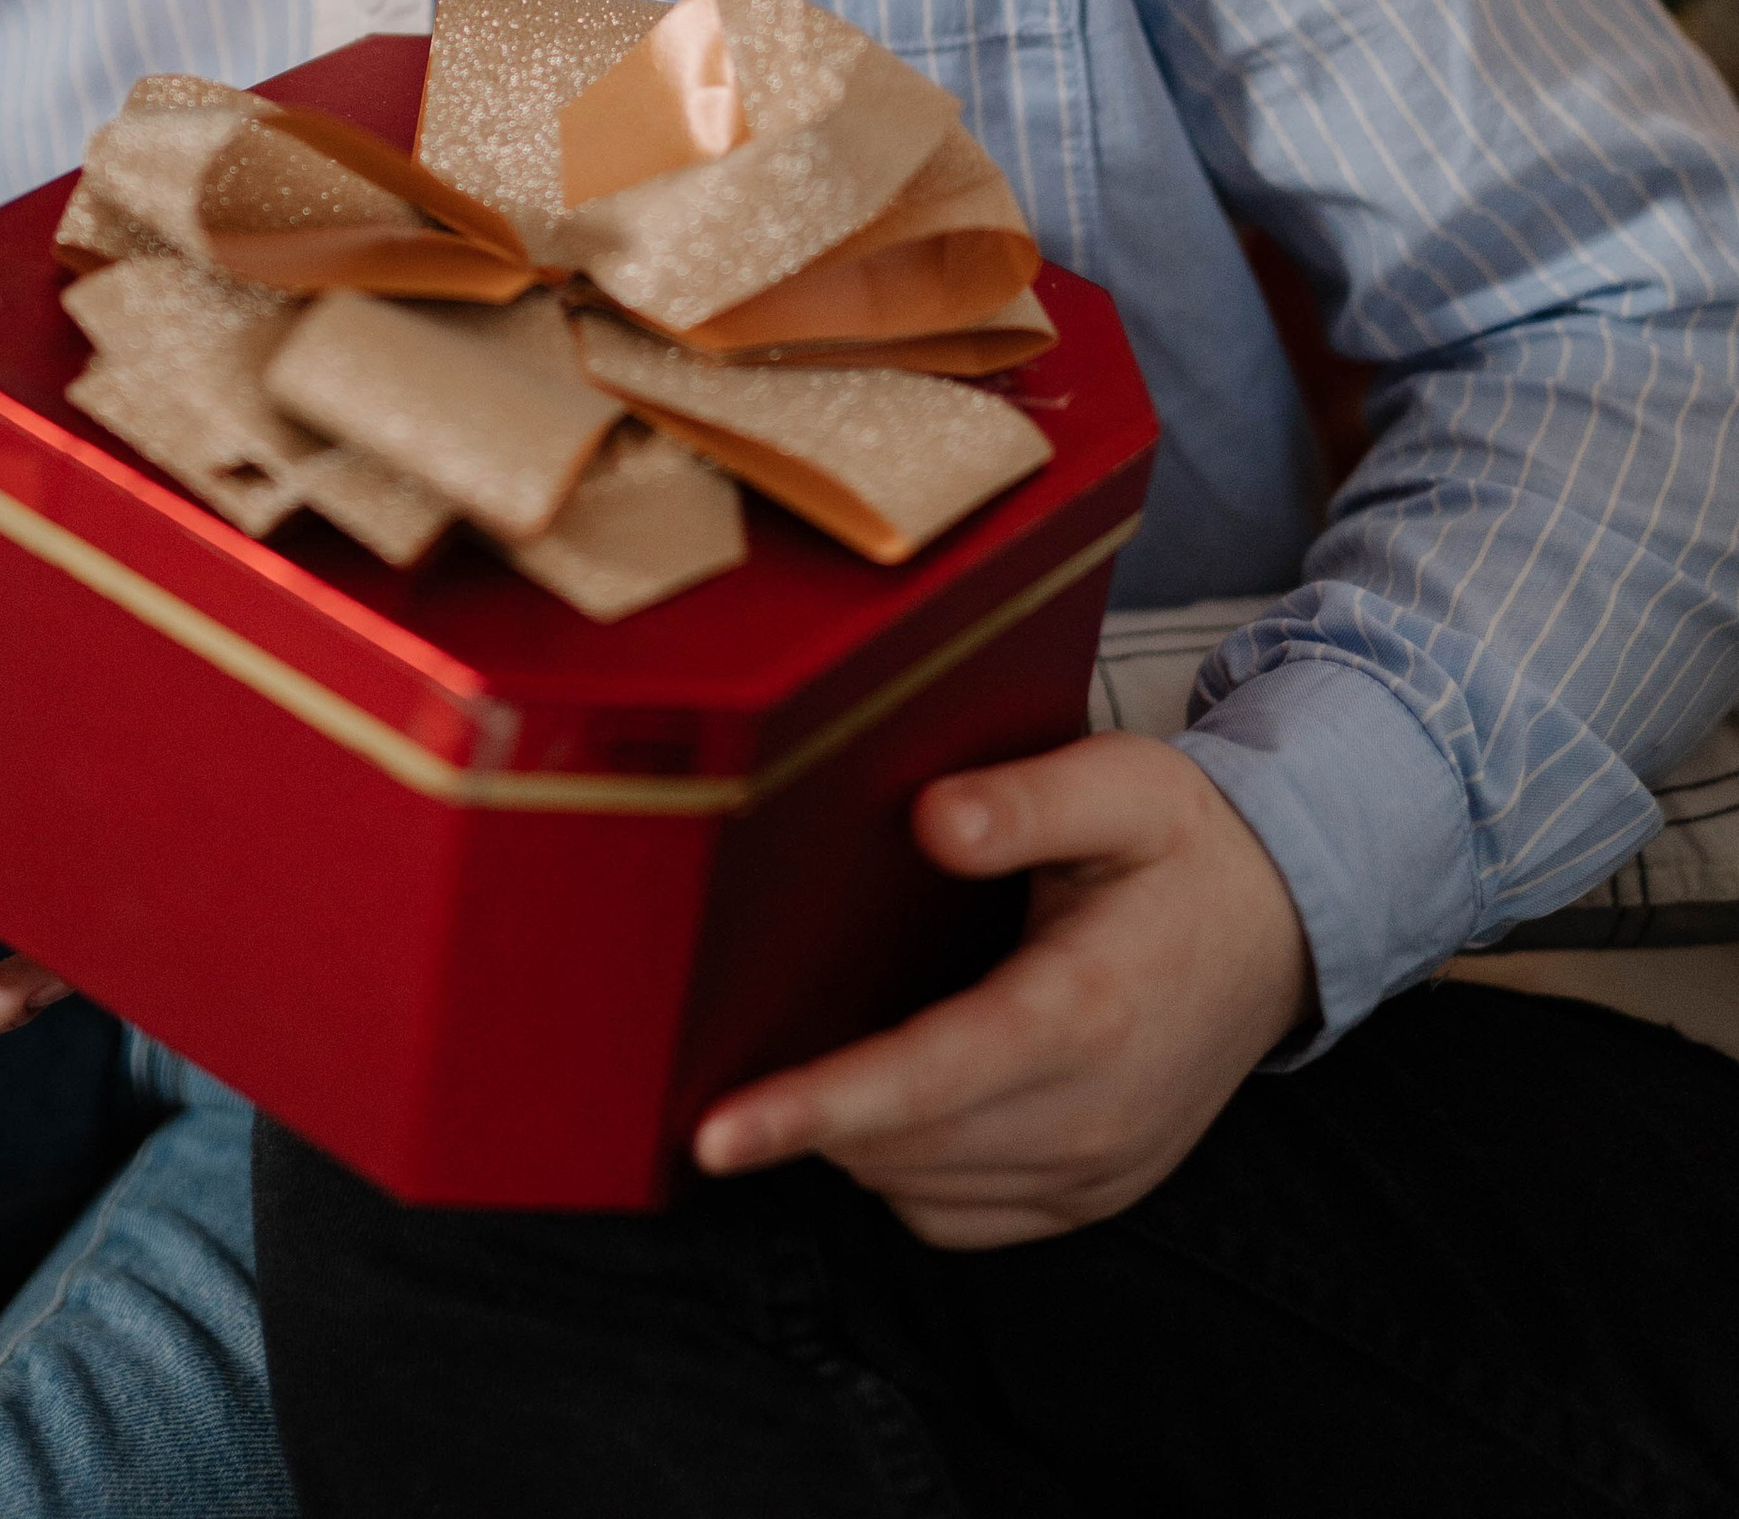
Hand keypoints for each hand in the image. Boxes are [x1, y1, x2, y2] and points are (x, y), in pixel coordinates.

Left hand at [693, 734, 1312, 1246]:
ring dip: (851, 1143)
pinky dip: (903, 1175)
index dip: (812, 1108)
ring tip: (803, 1067)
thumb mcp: (1119, 783)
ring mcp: (1099, 1171)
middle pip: (904, 1147)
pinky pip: (960, 1219)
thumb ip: (1021, 801)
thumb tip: (928, 820)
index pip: (926, 1079)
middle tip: (721, 1063)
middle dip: (803, 1119)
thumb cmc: (1186, 846)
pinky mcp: (1096, 1196)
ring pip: (919, 1192)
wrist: (1288, 926)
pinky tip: (887, 1106)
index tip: (714, 1134)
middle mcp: (1096, 1115)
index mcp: (1088, 1010)